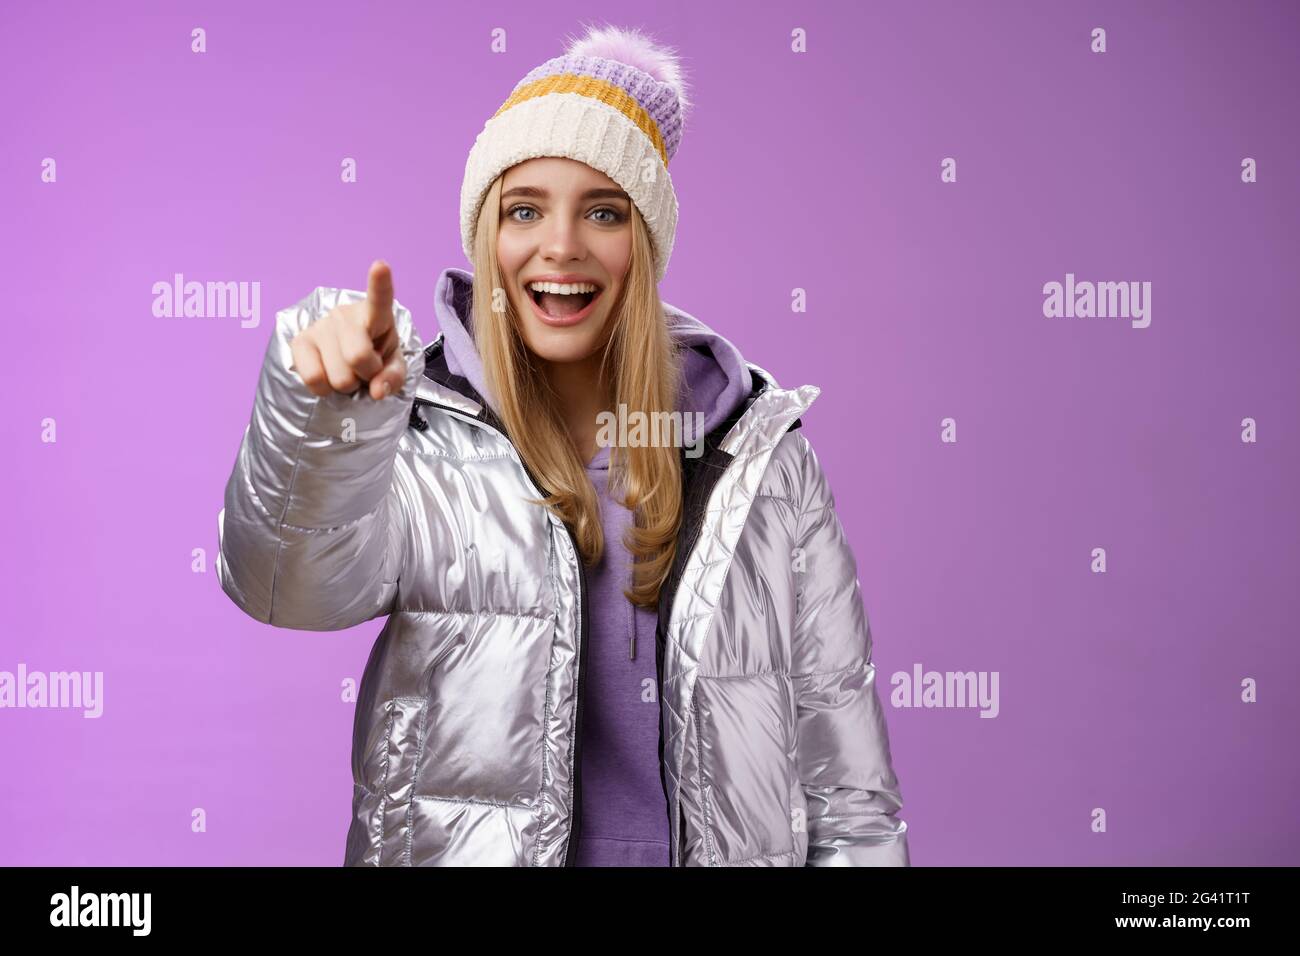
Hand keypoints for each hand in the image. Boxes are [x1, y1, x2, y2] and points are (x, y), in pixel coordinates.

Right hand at [289, 259, 406, 400]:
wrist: (347, 360)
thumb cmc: (374, 356)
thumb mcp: (393, 366)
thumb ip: (393, 378)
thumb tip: (376, 391)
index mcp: (376, 315)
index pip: (379, 299)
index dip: (380, 284)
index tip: (380, 266)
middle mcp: (344, 315)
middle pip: (358, 358)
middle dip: (366, 376)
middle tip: (365, 371)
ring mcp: (320, 326)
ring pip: (338, 376)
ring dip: (346, 385)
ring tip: (348, 372)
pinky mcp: (299, 342)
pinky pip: (313, 379)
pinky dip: (325, 389)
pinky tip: (329, 376)